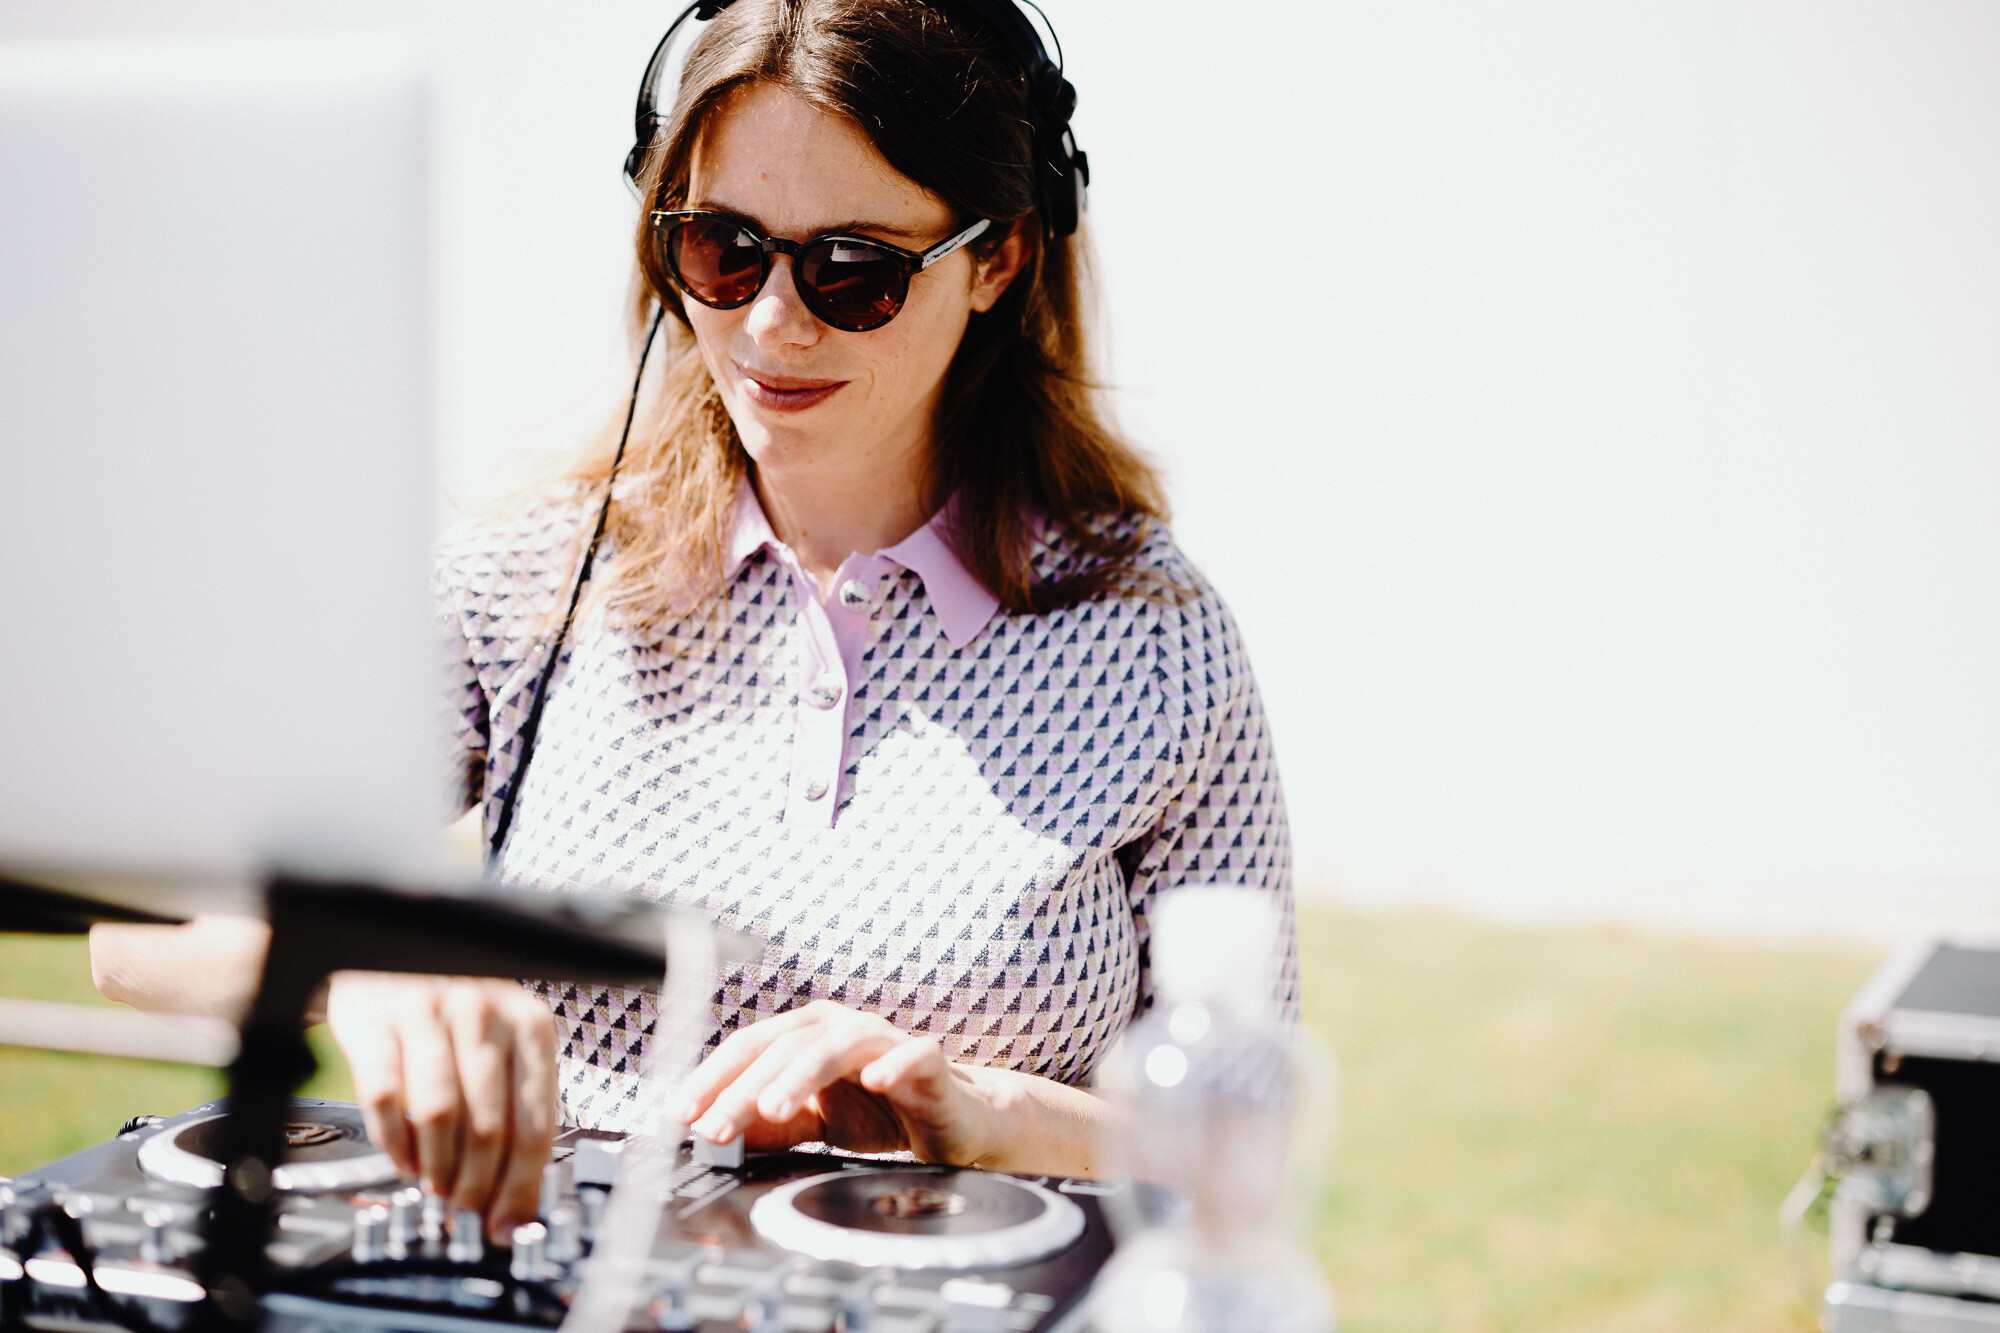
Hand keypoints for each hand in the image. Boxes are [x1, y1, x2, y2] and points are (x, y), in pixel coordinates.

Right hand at [325, 973, 556, 1237]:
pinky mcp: (376, 1020)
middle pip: (488, 1126)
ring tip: (434, 1186)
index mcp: (529, 1024)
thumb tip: (518, 1197)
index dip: (521, 1182)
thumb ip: (515, 1109)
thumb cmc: (455, 1008)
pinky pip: (384, 1095)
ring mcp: (428, 1012)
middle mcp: (483, 1013)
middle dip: (476, 1184)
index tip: (507, 1220)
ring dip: (436, 1166)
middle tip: (465, 1210)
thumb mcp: (501, 1042)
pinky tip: (400, 1157)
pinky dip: (392, 1140)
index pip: (536, 1122)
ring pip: (439, 1114)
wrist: (391, 952)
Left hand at [676, 1001, 999, 1166]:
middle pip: (786, 1045)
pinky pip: (914, 1054)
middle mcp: (844, 1028)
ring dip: (802, 1074)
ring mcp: (887, 1040)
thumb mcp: (817, 1123)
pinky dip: (894, 1063)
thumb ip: (771, 1126)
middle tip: (715, 1126)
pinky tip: (875, 1082)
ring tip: (773, 1108)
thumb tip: (715, 1132)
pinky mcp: (931, 1060)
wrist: (958, 1120)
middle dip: (743, 1087)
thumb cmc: (885, 1112)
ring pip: (840, 1043)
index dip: (713, 1077)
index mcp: (811, 1035)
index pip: (751, 1047)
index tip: (682, 1113)